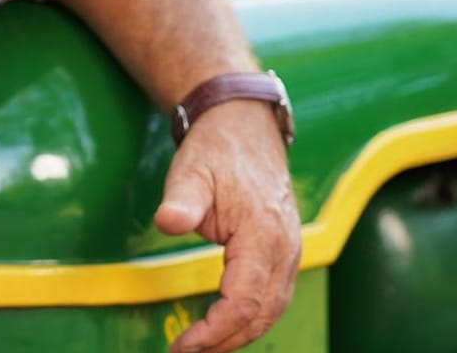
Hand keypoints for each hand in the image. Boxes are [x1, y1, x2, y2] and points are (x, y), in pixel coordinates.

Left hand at [154, 100, 300, 352]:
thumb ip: (181, 200)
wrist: (245, 127)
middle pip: (261, 314)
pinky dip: (250, 318)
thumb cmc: (216, 149)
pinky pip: (273, 297)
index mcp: (263, 233)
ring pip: (271, 310)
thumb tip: (167, 221)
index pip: (244, 300)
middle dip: (224, 341)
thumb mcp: (191, 170)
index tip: (183, 345)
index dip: (215, 331)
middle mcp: (285, 248)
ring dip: (239, 335)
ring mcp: (289, 251)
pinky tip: (224, 327)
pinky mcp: (283, 252)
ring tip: (201, 349)